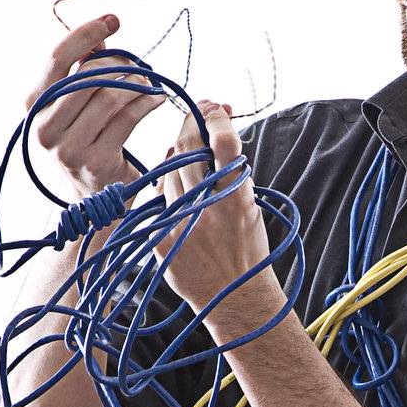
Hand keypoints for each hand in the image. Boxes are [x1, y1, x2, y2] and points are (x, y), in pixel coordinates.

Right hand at [24, 13, 165, 205]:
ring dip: (136, 84)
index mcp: (33, 105)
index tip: (113, 21)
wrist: (93, 198)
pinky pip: (127, 119)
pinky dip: (146, 103)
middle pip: (88, 76)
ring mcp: (68, 147)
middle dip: (119, 64)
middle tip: (139, 65)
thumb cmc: (86, 141)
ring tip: (150, 84)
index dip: (86, 34)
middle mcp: (44, 127)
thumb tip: (102, 38)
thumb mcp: (73, 107)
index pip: (57, 58)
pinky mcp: (96, 162)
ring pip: (110, 96)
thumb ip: (80, 73)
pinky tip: (156, 99)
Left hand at [154, 100, 270, 316]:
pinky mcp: (160, 238)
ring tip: (189, 148)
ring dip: (178, 152)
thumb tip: (211, 131)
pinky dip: (165, 185)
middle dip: (192, 124)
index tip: (216, 108)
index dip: (216, 118)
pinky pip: (156, 197)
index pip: (223, 143)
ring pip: (169, 168)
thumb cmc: (247, 251)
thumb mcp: (250, 208)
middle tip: (198, 113)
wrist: (234, 297)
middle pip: (188, 148)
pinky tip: (175, 184)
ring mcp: (179, 223)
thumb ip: (231, 173)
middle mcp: (206, 209)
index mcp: (236, 200)